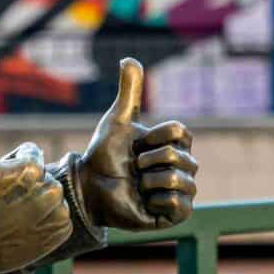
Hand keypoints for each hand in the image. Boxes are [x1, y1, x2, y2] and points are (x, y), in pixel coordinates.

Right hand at [0, 103, 72, 273]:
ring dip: (37, 202)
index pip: (31, 155)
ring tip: (13, 215)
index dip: (11, 165)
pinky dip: (47, 222)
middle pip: (42, 177)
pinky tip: (25, 228)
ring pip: (51, 197)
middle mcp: (50, 190)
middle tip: (1, 201)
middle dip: (26, 185)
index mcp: (32, 169)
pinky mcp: (61, 233)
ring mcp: (57, 214)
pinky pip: (60, 218)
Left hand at [77, 58, 197, 231]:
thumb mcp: (118, 119)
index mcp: (175, 145)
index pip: (181, 132)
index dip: (156, 136)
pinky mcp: (175, 214)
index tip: (138, 144)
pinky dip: (158, 199)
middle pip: (180, 157)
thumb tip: (129, 58)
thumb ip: (128, 90)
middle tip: (134, 167)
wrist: (90, 187)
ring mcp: (180, 191)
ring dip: (150, 180)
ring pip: (180, 180)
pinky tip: (145, 200)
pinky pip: (180, 204)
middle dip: (149, 160)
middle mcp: (183, 167)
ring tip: (138, 185)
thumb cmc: (104, 154)